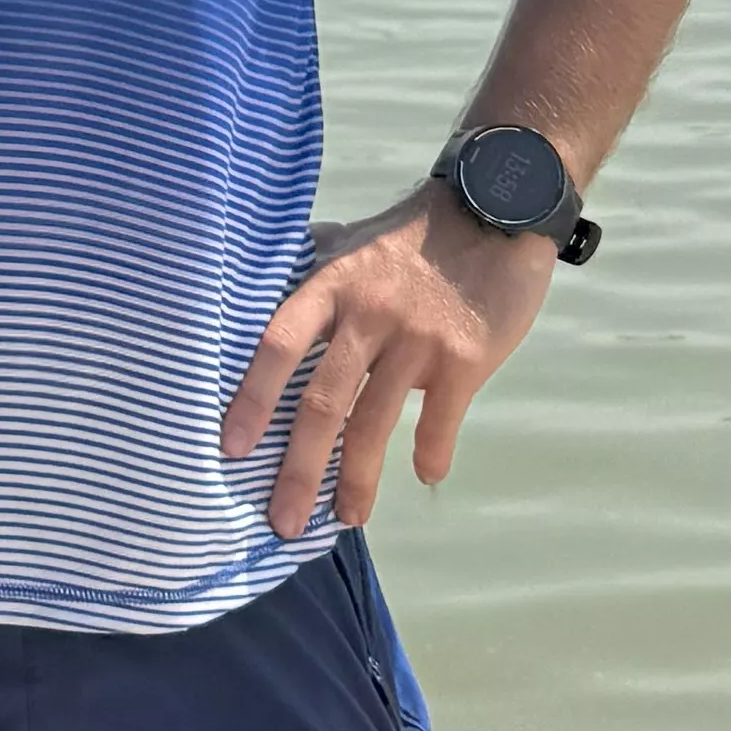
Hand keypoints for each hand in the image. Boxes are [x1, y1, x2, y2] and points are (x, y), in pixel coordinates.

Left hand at [219, 187, 554, 540]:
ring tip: (348, 517)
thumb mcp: (355, 237)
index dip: (253, 398)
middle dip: (299, 469)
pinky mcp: (465, 359)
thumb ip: (314, 262)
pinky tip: (425, 475)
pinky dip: (431, 455)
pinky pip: (440, 421)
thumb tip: (269, 272)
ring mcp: (417, 340)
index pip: (278, 346)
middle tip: (283, 522)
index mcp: (332, 286)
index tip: (231, 448)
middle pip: (323, 403)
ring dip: (358, 480)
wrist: (499, 207)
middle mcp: (368, 316)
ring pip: (375, 424)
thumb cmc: (418, 230)